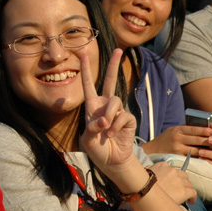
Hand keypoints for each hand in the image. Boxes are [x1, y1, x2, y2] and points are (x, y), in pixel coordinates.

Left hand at [79, 49, 138, 176]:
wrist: (111, 161)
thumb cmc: (96, 148)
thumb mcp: (87, 139)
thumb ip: (91, 128)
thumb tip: (103, 121)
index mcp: (92, 106)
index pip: (89, 85)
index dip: (86, 70)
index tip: (83, 55)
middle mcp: (105, 105)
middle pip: (110, 81)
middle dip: (114, 65)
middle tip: (119, 50)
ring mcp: (117, 111)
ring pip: (114, 101)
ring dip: (108, 115)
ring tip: (104, 128)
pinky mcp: (128, 119)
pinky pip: (122, 116)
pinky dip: (115, 126)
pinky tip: (111, 135)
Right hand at [147, 123, 211, 168]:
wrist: (152, 150)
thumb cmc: (165, 139)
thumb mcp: (173, 130)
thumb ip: (185, 129)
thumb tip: (202, 126)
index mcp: (177, 130)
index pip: (193, 129)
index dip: (204, 130)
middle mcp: (177, 139)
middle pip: (196, 140)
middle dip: (208, 140)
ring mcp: (177, 149)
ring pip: (196, 150)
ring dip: (206, 150)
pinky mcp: (178, 158)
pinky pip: (192, 158)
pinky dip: (200, 158)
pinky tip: (206, 158)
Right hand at [148, 161, 195, 204]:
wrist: (144, 195)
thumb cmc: (142, 186)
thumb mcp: (144, 173)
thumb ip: (151, 169)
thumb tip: (150, 170)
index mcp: (164, 165)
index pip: (173, 170)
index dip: (175, 178)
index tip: (173, 183)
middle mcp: (173, 171)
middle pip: (183, 176)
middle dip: (182, 183)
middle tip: (179, 190)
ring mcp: (179, 181)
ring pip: (189, 184)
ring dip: (187, 190)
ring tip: (185, 197)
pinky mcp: (183, 191)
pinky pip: (193, 193)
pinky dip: (193, 197)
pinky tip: (190, 202)